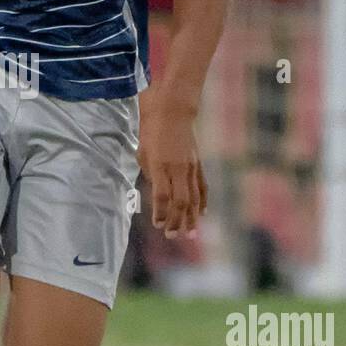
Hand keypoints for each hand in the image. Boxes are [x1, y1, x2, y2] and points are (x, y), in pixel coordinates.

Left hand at [137, 92, 207, 238]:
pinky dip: (202, 202)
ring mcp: (191, 167)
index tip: (158, 225)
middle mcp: (178, 169)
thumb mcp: (142, 152)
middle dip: (177, 222)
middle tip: (172, 236)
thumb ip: (150, 174)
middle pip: (180, 202)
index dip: (161, 213)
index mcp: (160, 166)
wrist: (173, 110)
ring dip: (191, 218)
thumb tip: (157, 194)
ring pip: (193, 198)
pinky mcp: (198, 164)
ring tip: (189, 234)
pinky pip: (202, 187)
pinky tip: (201, 214)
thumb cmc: (151, 130)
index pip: (162, 196)